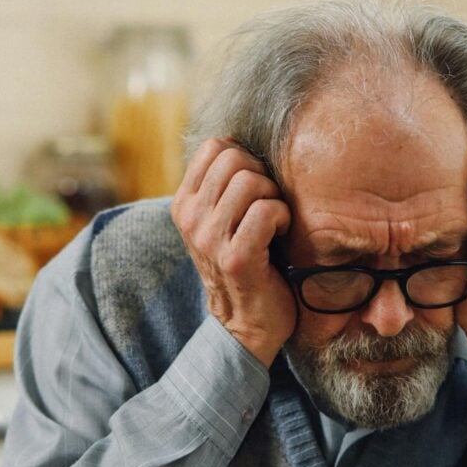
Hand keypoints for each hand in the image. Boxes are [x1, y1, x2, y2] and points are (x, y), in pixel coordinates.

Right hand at [171, 139, 294, 367]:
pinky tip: (279, 236)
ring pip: (251, 180)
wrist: (246, 324)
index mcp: (184, 204)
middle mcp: (190, 218)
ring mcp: (210, 238)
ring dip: (274, 197)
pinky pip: (267, 210)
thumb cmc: (246, 263)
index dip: (245, 158)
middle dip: (262, 175)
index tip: (254, 187)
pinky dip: (282, 218)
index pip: (214, 147)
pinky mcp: (236, 258)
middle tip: (268, 205)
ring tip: (273, 222)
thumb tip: (245, 143)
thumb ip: (224, 186)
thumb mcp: (222, 220)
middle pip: (234, 158)